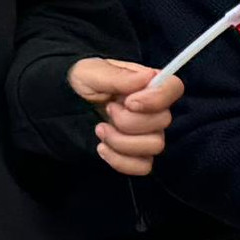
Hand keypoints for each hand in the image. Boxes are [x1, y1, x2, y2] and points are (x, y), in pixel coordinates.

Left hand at [73, 58, 178, 177]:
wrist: (66, 105)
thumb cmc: (82, 83)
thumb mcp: (92, 73)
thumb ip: (119, 77)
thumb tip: (148, 76)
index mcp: (146, 84)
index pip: (173, 87)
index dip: (158, 98)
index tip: (130, 102)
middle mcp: (153, 110)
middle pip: (163, 122)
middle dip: (128, 121)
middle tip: (107, 111)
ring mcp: (148, 134)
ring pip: (155, 146)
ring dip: (122, 141)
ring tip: (100, 129)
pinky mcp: (138, 154)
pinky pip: (143, 166)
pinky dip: (121, 160)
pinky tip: (103, 148)